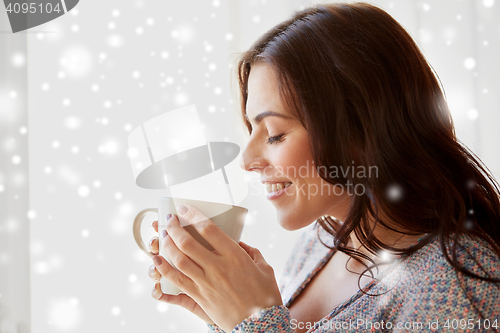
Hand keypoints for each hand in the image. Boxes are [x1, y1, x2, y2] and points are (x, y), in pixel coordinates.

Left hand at [152, 204, 282, 332]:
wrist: (260, 325)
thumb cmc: (266, 296)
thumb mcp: (265, 268)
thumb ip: (251, 252)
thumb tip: (240, 243)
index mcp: (235, 255)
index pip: (209, 229)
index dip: (193, 216)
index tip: (184, 209)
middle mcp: (218, 267)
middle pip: (188, 243)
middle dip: (174, 228)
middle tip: (169, 220)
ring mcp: (207, 283)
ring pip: (179, 260)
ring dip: (167, 246)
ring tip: (162, 236)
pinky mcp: (200, 297)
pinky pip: (177, 281)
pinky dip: (164, 269)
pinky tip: (157, 260)